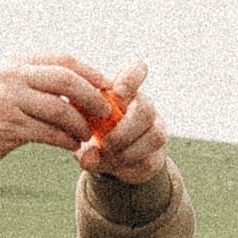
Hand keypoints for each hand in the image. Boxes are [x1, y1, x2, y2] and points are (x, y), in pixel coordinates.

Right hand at [0, 54, 165, 184]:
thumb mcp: (10, 88)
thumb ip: (39, 82)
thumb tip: (84, 85)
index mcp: (16, 61)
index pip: (63, 60)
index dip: (90, 73)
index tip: (107, 86)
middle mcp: (12, 74)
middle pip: (66, 79)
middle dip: (92, 96)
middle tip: (106, 111)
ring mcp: (9, 98)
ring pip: (60, 108)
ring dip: (80, 124)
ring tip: (87, 135)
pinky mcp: (8, 125)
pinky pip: (48, 132)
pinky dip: (65, 140)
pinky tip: (72, 145)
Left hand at [76, 60, 167, 188]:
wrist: (110, 157)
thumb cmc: (93, 132)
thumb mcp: (81, 128)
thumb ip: (80, 138)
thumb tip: (88, 158)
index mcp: (124, 91)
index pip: (137, 71)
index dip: (131, 79)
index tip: (117, 94)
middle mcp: (144, 106)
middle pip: (146, 109)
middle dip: (124, 129)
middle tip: (105, 143)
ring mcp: (155, 129)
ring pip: (154, 135)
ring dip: (128, 149)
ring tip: (108, 155)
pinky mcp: (157, 155)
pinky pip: (150, 160)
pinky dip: (128, 167)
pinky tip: (113, 167)